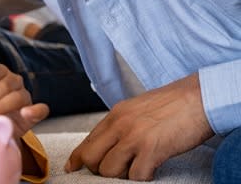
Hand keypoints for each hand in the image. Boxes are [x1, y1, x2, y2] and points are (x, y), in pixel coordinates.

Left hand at [66, 72, 213, 179]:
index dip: (78, 158)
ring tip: (136, 169)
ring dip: (121, 176)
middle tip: (115, 171)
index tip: (73, 167)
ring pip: (109, 170)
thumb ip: (121, 124)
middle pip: (91, 158)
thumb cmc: (174, 104)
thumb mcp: (138, 108)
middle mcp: (119, 125)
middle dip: (98, 170)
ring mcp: (134, 137)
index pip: (87, 141)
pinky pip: (136, 177)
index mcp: (115, 115)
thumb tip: (110, 143)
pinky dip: (142, 179)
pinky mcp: (151, 149)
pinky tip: (151, 171)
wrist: (201, 97)